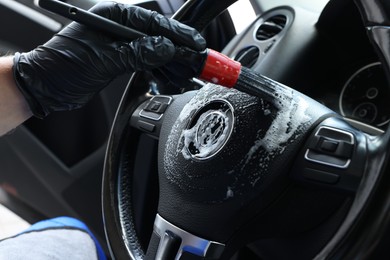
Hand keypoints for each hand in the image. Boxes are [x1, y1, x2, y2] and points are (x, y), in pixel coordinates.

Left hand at [13, 1, 205, 117]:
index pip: (153, 22)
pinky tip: (170, 75)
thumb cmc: (62, 66)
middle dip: (179, 48)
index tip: (195, 44)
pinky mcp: (119, 60)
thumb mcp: (103, 59)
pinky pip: (146, 62)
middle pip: (157, 35)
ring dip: (172, 61)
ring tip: (188, 70)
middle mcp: (118, 28)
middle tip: (198, 60)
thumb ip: (137, 52)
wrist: (44, 87)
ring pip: (154, 50)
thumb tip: (165, 48)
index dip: (177, 34)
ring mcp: (120, 44)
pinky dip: (159, 69)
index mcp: (113, 17)